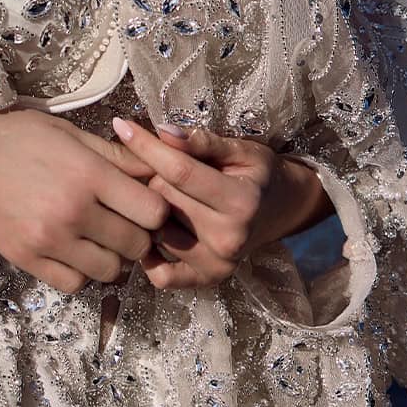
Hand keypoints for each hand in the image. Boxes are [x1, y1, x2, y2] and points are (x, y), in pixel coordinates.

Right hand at [0, 105, 172, 295]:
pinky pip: (74, 284)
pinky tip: (72, 251)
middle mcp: (73, 211)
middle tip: (122, 222)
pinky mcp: (26, 259)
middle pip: (136, 245)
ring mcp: (49, 240)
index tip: (144, 203)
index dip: (156, 209)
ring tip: (97, 237)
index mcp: (88, 174)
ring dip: (111, 257)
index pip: (153, 211)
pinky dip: (80, 272)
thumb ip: (116, 155)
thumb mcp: (69, 133)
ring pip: (110, 271)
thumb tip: (159, 170)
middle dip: (138, 236)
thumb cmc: (15, 136)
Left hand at [109, 117, 333, 291]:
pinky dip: (151, 256)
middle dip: (154, 176)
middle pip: (163, 198)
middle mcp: (229, 237)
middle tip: (163, 168)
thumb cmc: (259, 173)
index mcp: (241, 201)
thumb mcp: (241, 150)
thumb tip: (163, 132)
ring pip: (156, 229)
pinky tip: (155, 233)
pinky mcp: (207, 280)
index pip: (179, 171)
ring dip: (151, 211)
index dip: (147, 147)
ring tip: (167, 197)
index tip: (122, 127)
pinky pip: (163, 275)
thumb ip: (203, 142)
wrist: (283, 209)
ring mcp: (217, 263)